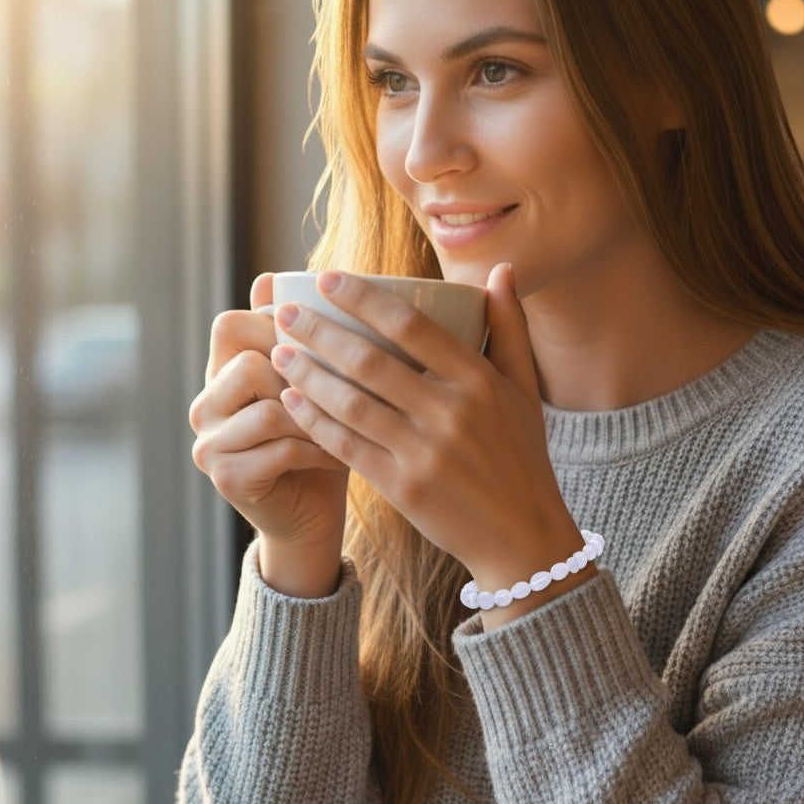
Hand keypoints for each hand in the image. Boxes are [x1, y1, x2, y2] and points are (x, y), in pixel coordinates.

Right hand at [189, 273, 349, 596]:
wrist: (313, 514)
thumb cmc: (325, 436)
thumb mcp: (320, 381)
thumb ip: (308, 336)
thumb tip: (277, 276)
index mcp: (222, 370)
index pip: (230, 323)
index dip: (277, 325)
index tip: (323, 340)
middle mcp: (207, 402)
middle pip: (244, 360)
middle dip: (300, 372)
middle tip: (342, 387)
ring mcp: (209, 440)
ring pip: (266, 405)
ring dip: (316, 414)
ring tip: (351, 423)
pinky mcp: (226, 476)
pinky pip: (277, 447)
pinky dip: (318, 449)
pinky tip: (342, 453)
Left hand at [272, 263, 591, 621]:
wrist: (521, 534)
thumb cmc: (520, 455)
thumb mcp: (524, 389)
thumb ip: (509, 326)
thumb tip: (501, 269)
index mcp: (479, 381)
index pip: (412, 326)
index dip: (363, 299)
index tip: (327, 280)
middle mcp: (451, 413)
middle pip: (370, 362)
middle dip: (319, 333)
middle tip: (284, 315)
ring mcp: (425, 453)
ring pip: (351, 404)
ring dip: (308, 375)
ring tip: (279, 353)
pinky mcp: (403, 488)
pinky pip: (347, 447)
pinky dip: (315, 422)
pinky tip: (292, 401)